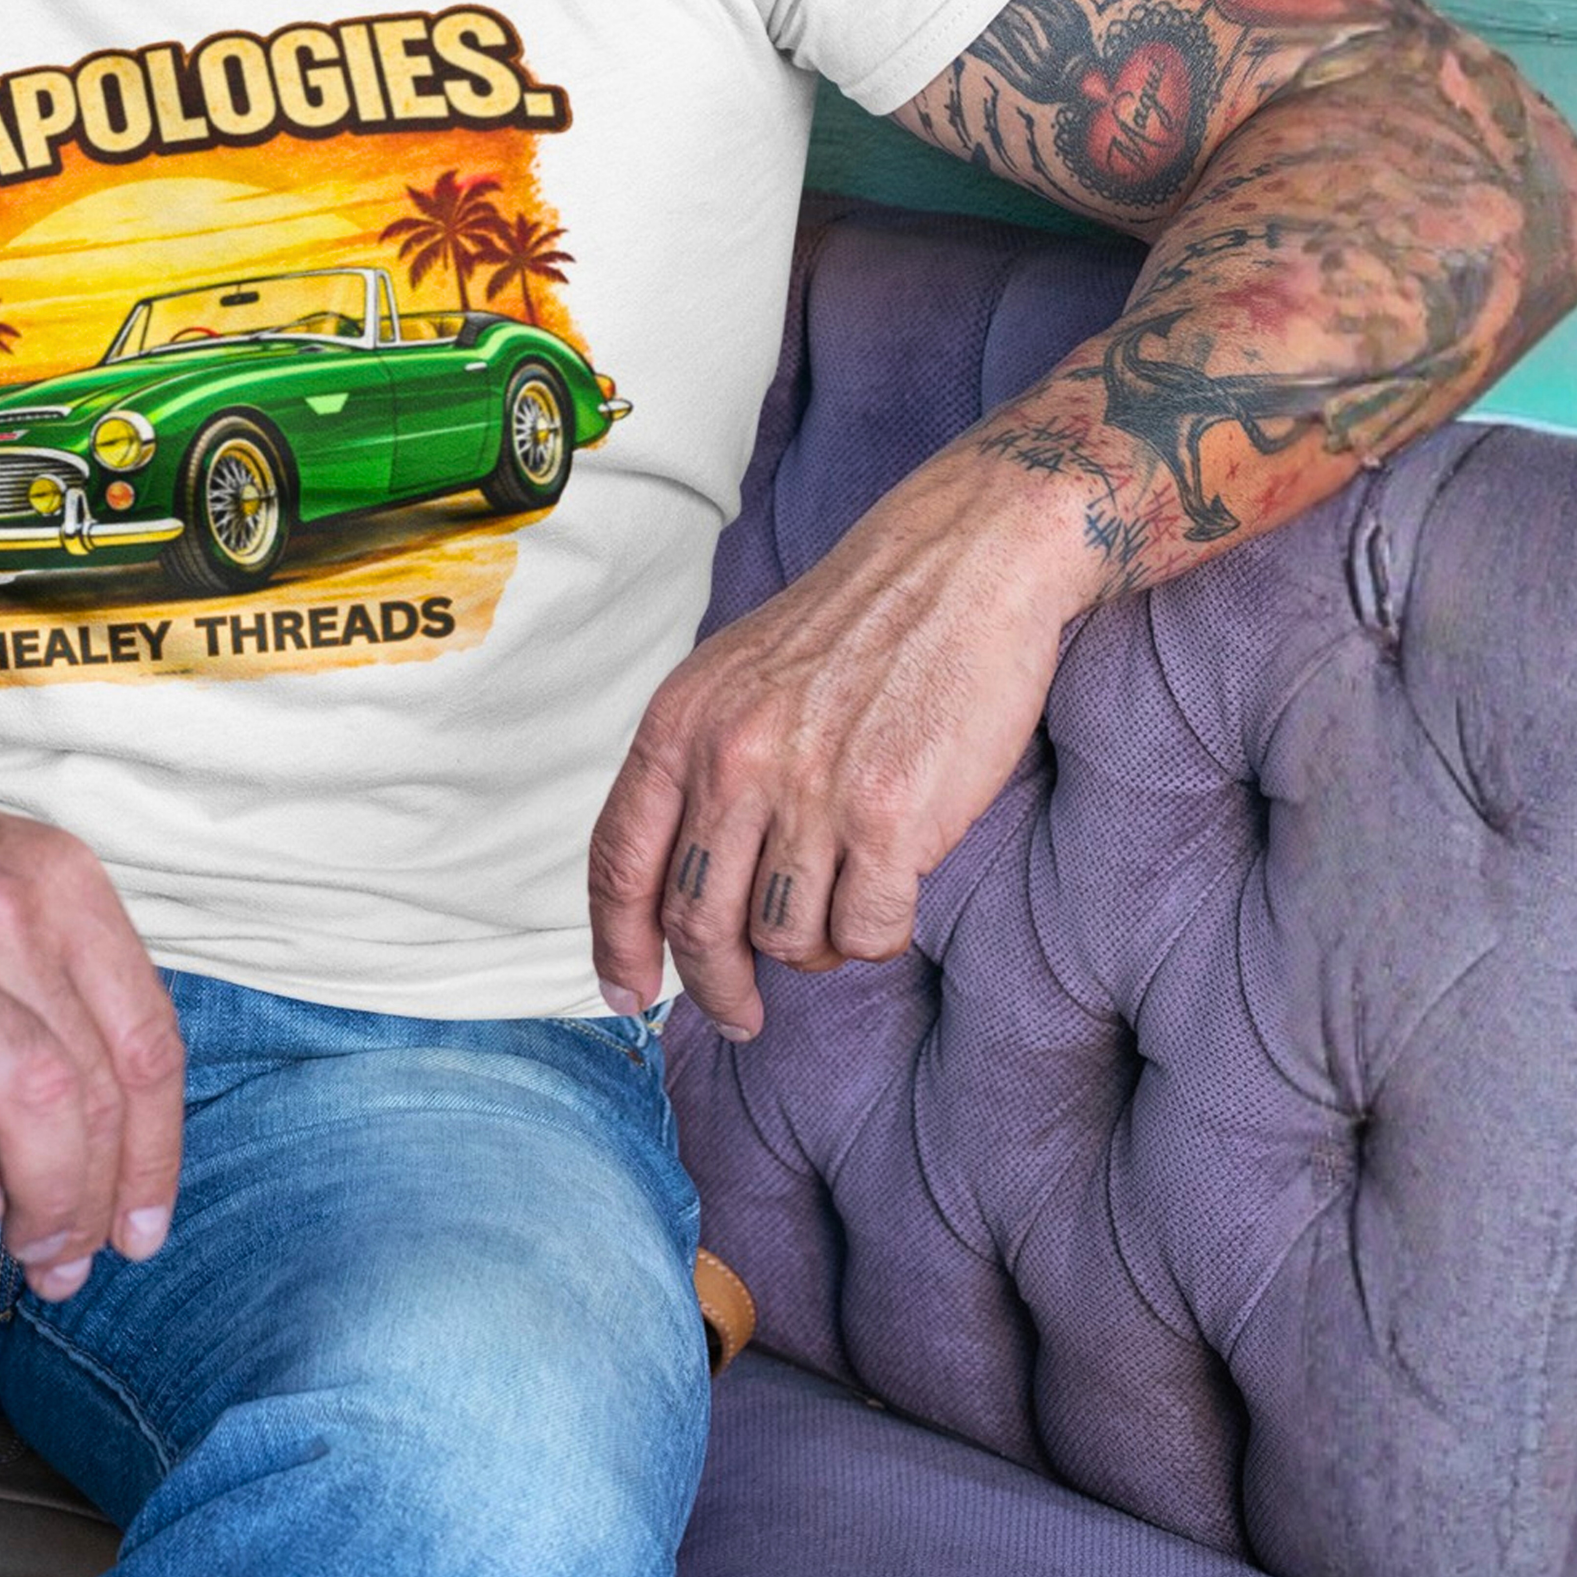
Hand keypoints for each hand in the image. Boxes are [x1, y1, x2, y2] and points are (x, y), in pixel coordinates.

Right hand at [0, 704, 182, 1299]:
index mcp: (60, 882)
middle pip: (100, 1084)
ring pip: (37, 1094)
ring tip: (26, 1249)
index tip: (140, 1228)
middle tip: (68, 1262)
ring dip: (46, 1197)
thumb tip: (101, 1128)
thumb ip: (47, 978)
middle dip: (98, 1198)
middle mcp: (10, 905)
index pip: (147, 1041)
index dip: (157, 1154)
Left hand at [590, 443, 1096, 1035]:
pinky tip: (894, 889)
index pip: (620, 861)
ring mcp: (811, 792)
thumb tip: (673, 888)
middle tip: (740, 1013)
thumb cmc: (857, 627)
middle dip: (716, 986)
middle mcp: (734, 761)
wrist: (963, 563)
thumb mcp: (738, 678)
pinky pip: (865, 934)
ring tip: (844, 896)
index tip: (623, 991)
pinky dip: (877, 932)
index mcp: (682, 723)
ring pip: (785, 940)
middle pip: (696, 925)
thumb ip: (700, 769)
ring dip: (814, 944)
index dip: (613, 941)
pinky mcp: (892, 820)